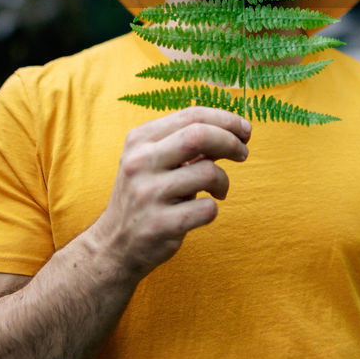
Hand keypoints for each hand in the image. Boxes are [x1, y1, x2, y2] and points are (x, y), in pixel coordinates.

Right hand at [94, 107, 250, 278]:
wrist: (115, 244)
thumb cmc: (146, 195)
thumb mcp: (156, 161)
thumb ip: (188, 144)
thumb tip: (234, 130)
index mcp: (140, 140)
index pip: (191, 115)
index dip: (226, 119)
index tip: (245, 129)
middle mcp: (140, 162)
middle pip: (199, 135)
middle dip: (230, 141)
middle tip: (243, 153)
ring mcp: (148, 194)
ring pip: (208, 172)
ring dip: (223, 181)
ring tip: (218, 190)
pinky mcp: (159, 224)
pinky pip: (207, 208)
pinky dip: (212, 208)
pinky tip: (200, 212)